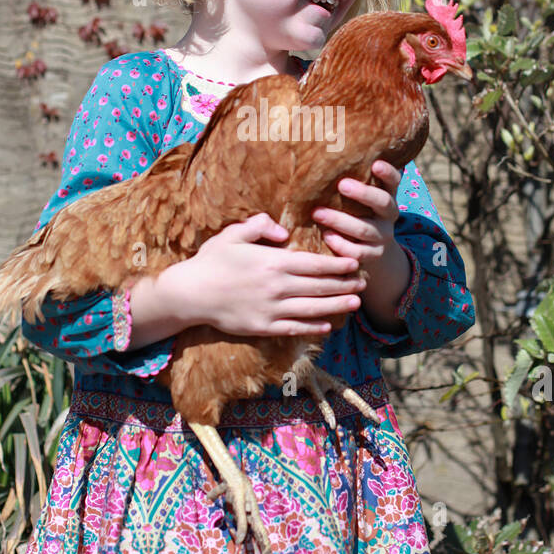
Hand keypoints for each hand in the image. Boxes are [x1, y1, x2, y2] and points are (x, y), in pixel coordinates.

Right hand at [189, 213, 367, 335]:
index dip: (338, 264)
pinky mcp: (263, 327)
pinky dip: (313, 327)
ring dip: (337, 305)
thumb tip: (283, 232)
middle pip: (320, 286)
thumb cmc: (211, 261)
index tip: (355, 262)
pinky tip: (327, 325)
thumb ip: (259, 226)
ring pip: (313, 308)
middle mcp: (277, 287)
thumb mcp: (232, 234)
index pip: (315, 263)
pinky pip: (294, 328)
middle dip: (345, 284)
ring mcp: (271, 309)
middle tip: (364, 282)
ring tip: (355, 302)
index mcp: (273, 262)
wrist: (189, 294)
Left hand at [310, 160, 401, 278]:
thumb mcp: (362, 200)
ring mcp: (382, 236)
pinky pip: (358, 252)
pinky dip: (341, 244)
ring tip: (317, 212)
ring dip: (339, 220)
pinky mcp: (373, 255)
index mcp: (387, 196)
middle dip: (362, 193)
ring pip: (363, 228)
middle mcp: (389, 215)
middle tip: (341, 184)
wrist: (377, 254)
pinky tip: (326, 236)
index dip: (388, 172)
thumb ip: (351, 182)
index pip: (394, 181)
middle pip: (382, 202)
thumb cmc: (359, 215)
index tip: (375, 163)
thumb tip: (322, 150)